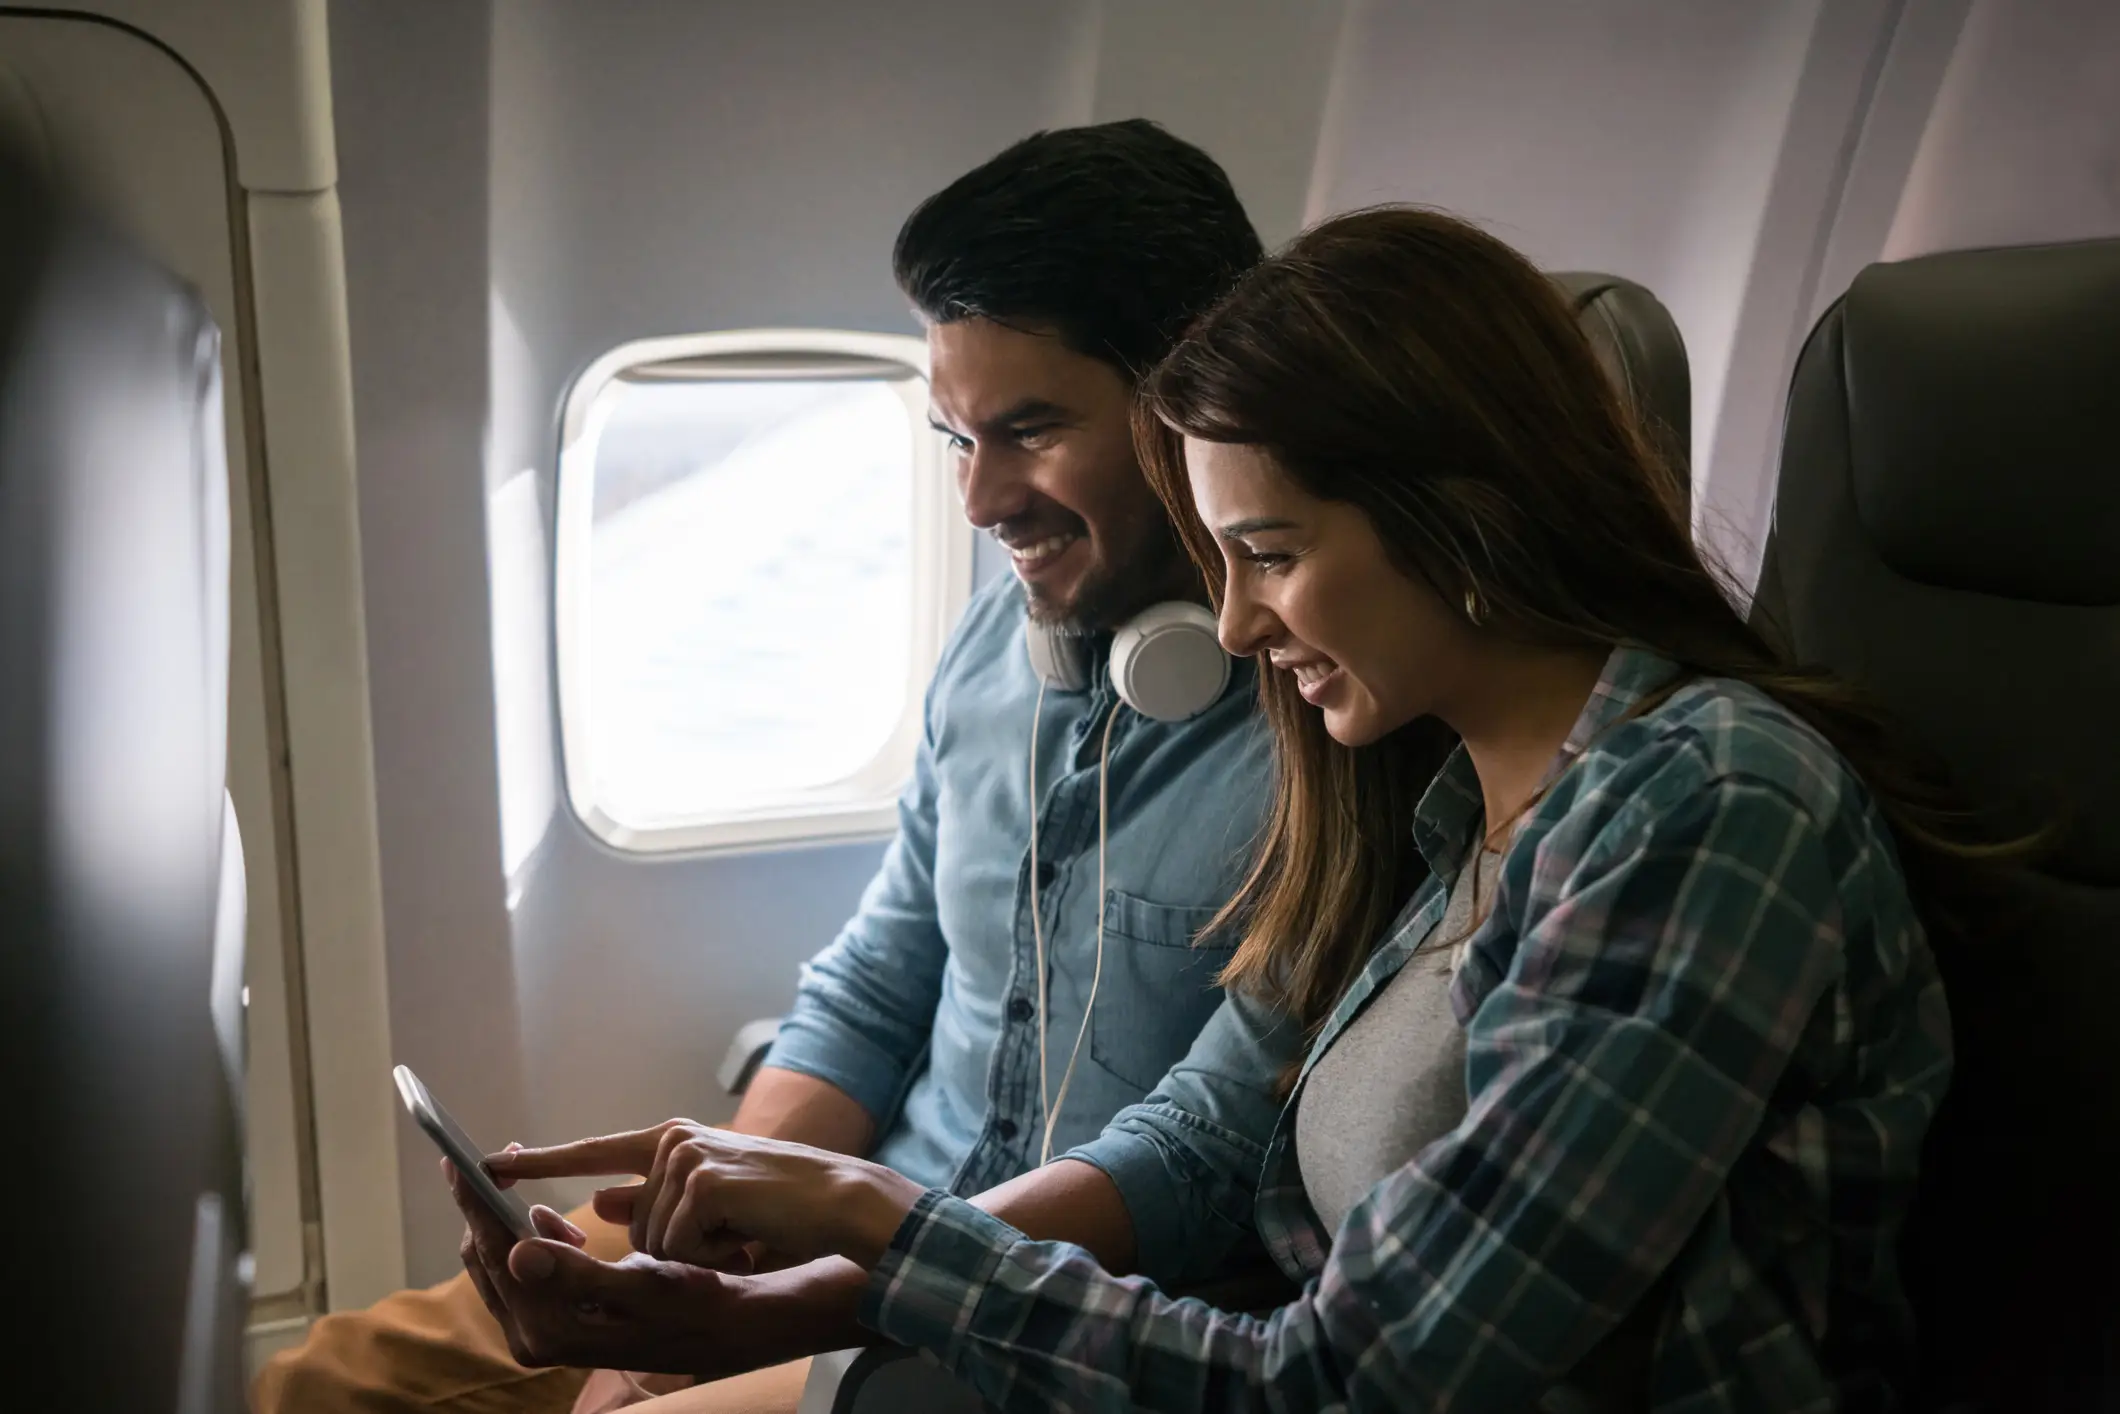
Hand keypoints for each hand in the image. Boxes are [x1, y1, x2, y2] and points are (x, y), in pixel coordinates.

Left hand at [446, 1156, 775, 1375]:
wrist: (723, 1331)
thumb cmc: (691, 1302)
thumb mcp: (641, 1283)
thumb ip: (577, 1273)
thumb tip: (518, 1254)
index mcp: (548, 1329)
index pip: (493, 1252)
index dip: (475, 1202)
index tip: (456, 1161)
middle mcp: (534, 1338)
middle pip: (484, 1259)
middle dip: (487, 1210)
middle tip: (498, 1166)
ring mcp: (540, 1335)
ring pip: (500, 1265)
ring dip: (511, 1226)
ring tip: (539, 1202)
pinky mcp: (553, 1327)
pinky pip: (521, 1274)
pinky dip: (531, 1243)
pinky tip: (561, 1230)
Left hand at [486, 1120, 925, 1269]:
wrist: (842, 1204)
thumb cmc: (781, 1208)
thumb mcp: (710, 1204)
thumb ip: (653, 1199)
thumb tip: (599, 1200)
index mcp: (671, 1141)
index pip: (593, 1152)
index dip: (539, 1160)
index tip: (483, 1163)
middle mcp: (672, 1140)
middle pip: (627, 1222)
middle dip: (663, 1252)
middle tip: (714, 1245)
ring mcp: (686, 1157)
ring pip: (651, 1243)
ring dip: (695, 1258)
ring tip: (742, 1241)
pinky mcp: (703, 1180)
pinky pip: (678, 1247)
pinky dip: (712, 1258)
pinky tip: (747, 1241)